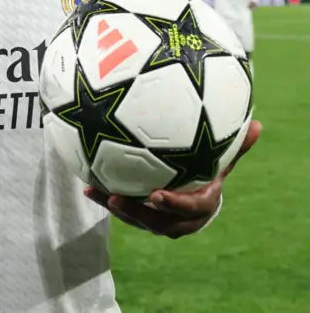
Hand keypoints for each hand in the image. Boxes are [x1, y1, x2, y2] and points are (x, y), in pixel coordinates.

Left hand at [85, 120, 261, 238]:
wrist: (195, 197)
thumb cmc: (207, 174)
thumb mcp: (221, 160)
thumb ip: (235, 146)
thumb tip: (259, 124)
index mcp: (200, 205)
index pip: (190, 207)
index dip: (174, 203)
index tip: (156, 194)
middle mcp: (179, 219)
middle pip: (158, 222)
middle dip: (137, 213)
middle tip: (118, 198)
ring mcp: (158, 221)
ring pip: (137, 219)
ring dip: (116, 208)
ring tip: (98, 191)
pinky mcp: (141, 216)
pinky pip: (124, 211)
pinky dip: (106, 199)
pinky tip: (88, 184)